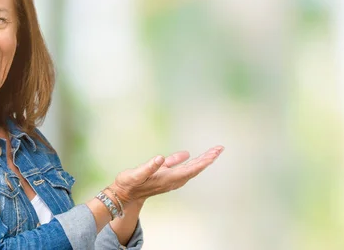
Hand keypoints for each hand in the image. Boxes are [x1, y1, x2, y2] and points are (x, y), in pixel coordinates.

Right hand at [109, 145, 223, 204]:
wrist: (123, 194)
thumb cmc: (128, 184)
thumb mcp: (136, 174)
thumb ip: (149, 166)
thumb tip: (160, 158)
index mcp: (169, 178)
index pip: (191, 169)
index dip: (204, 161)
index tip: (215, 154)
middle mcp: (172, 179)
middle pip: (195, 168)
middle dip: (208, 159)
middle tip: (220, 149)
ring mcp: (169, 178)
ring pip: (189, 168)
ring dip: (201, 160)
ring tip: (211, 152)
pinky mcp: (162, 175)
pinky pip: (178, 167)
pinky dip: (186, 161)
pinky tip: (187, 155)